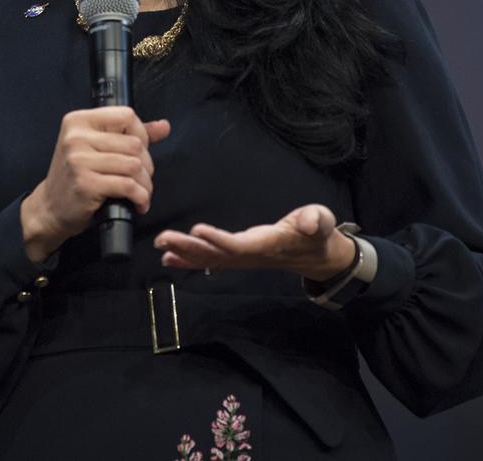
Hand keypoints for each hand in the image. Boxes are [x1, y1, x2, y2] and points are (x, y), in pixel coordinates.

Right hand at [20, 106, 170, 261]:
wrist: (51, 208)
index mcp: (79, 121)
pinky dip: (140, 197)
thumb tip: (164, 126)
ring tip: (141, 192)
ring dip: (145, 184)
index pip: (126, 115)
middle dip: (146, 165)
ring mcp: (79, 160)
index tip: (140, 151)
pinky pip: (128, 186)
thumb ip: (130, 134)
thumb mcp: (97, 147)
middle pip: (134, 143)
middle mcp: (76, 137)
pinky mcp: (86, 184)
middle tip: (142, 178)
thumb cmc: (76, 176)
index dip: (141, 134)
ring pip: (134, 165)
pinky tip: (138, 202)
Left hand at [154, 204, 357, 281]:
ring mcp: (243, 258)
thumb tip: (311, 222)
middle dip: (188, 248)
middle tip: (163, 239)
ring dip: (183, 252)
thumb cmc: (317, 233)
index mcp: (269, 245)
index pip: (240, 245)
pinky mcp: (238, 256)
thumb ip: (317, 221)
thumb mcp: (322, 222)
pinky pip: (210, 260)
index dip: (218, 240)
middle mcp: (251, 255)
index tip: (196, 230)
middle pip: (216, 254)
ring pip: (209, 258)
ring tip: (160, 245)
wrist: (315, 254)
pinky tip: (169, 257)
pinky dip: (188, 259)